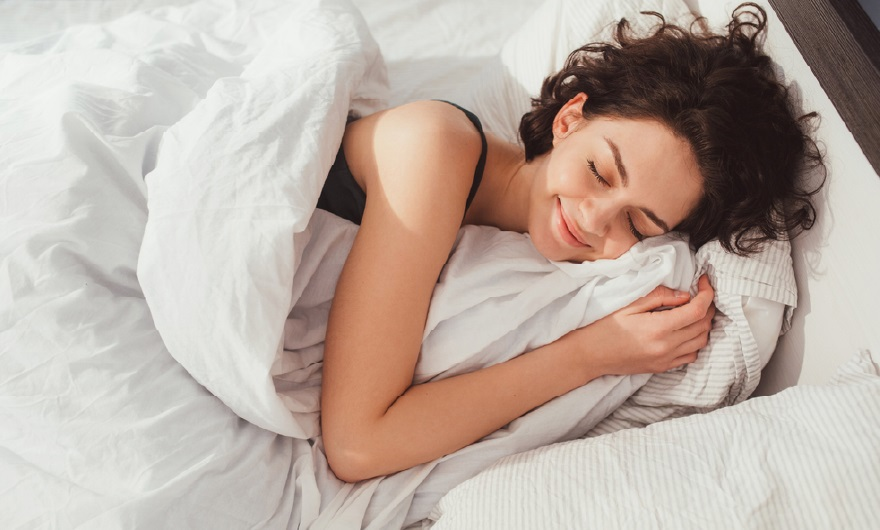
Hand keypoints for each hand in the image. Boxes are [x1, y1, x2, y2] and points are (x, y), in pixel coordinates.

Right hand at [568, 274, 715, 375]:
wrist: (589, 355)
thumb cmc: (604, 327)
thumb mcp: (629, 305)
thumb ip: (659, 297)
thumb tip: (684, 295)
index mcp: (659, 328)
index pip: (697, 310)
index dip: (707, 293)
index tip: (704, 282)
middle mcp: (667, 346)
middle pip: (703, 326)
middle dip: (708, 307)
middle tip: (701, 293)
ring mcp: (666, 359)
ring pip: (701, 342)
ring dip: (704, 325)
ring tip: (695, 311)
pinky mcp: (662, 367)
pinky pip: (690, 356)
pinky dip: (695, 342)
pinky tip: (685, 331)